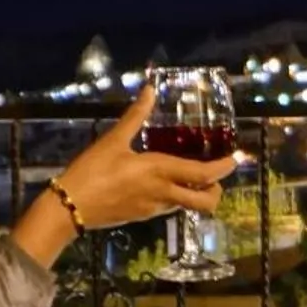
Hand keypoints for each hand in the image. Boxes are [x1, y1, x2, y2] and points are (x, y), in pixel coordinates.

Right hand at [56, 83, 237, 228]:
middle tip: (214, 173)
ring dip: (196, 193)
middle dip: (216, 189)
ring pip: (188, 205)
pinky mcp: (143, 216)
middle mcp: (163, 193)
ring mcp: (154, 208)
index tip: (237, 159)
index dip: (224, 168)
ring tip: (191, 174)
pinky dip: (177, 195)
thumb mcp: (113, 140)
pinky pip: (170, 206)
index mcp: (159, 172)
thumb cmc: (91, 171)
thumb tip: (149, 90)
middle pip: (205, 201)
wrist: (69, 208)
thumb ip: (135, 116)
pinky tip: (164, 182)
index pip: (203, 174)